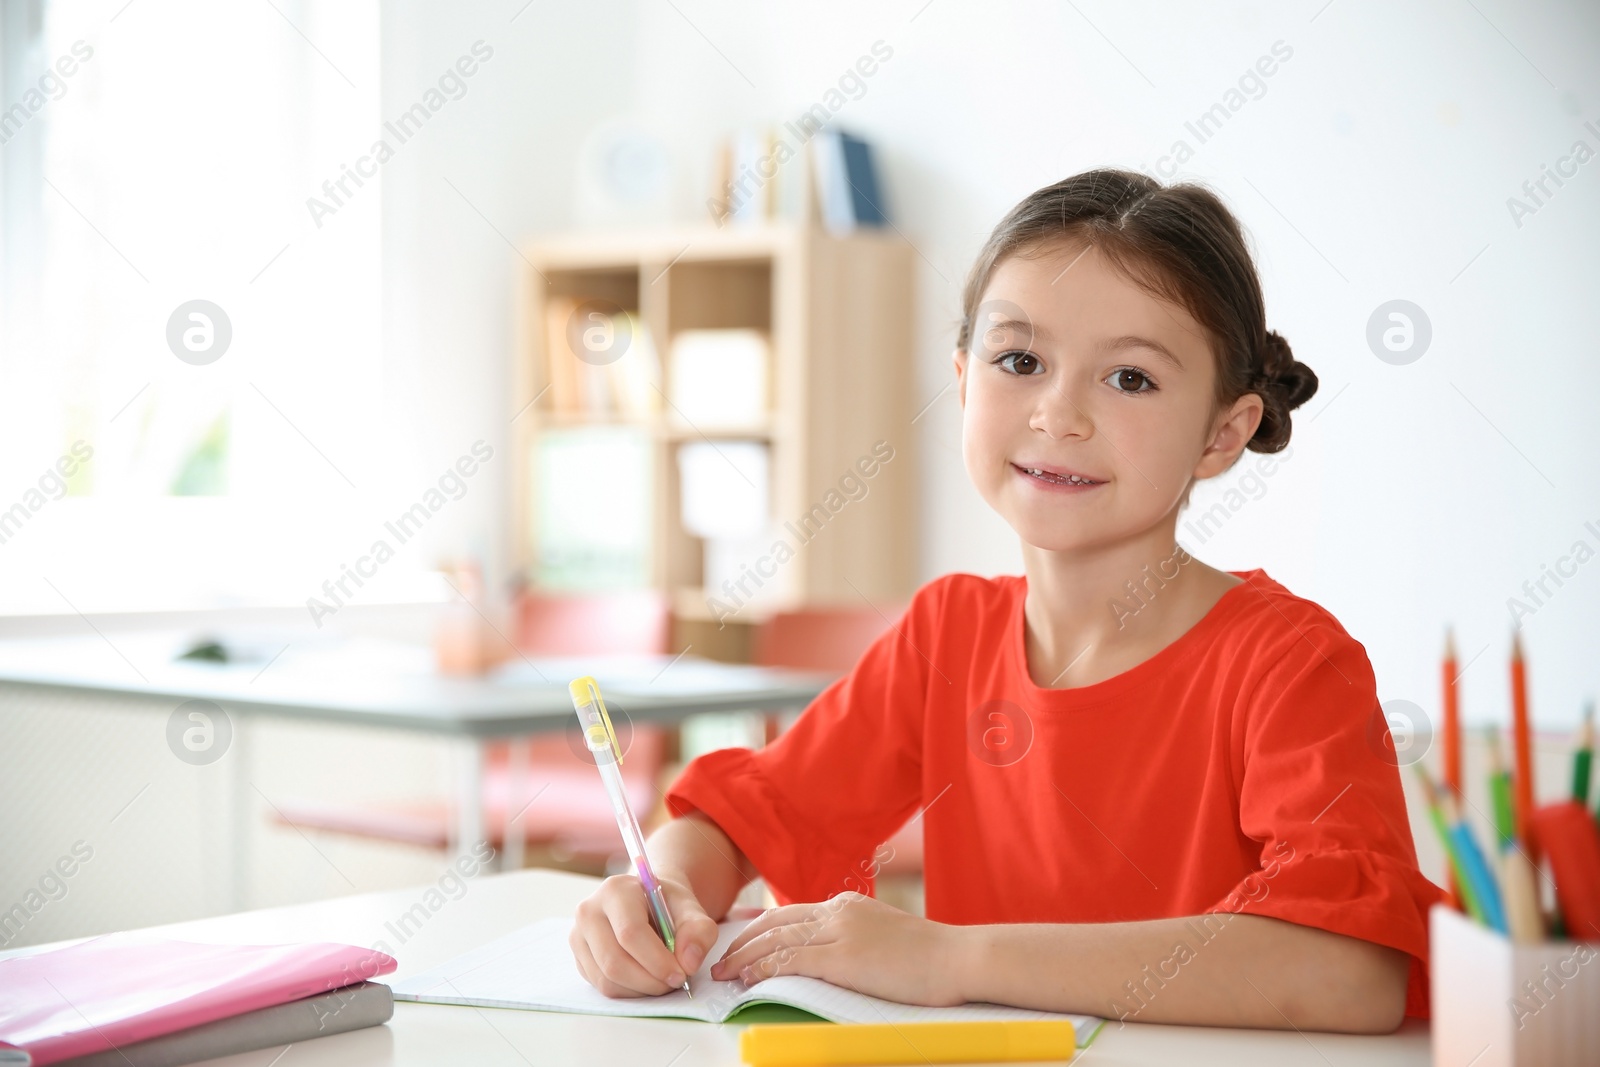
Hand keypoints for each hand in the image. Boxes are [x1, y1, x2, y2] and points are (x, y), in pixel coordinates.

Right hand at [570, 873, 719, 997]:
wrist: (647, 904)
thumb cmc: (667, 906)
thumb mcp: (690, 909)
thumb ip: (698, 930)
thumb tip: (689, 962)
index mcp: (615, 890)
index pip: (630, 932)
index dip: (656, 960)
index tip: (680, 975)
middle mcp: (589, 911)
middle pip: (614, 961)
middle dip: (650, 981)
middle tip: (675, 983)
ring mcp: (578, 936)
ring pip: (606, 979)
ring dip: (641, 989)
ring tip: (663, 980)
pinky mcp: (579, 958)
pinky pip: (602, 987)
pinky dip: (629, 992)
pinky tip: (646, 980)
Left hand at [710, 892, 969, 1006]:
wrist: (958, 958)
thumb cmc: (928, 957)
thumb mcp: (882, 936)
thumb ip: (852, 939)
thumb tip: (826, 958)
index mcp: (847, 904)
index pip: (790, 913)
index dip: (759, 929)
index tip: (740, 944)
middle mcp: (839, 911)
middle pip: (775, 923)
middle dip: (742, 942)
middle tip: (720, 960)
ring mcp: (840, 932)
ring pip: (777, 940)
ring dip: (745, 958)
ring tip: (725, 974)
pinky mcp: (844, 956)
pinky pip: (791, 960)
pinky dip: (764, 969)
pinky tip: (749, 979)